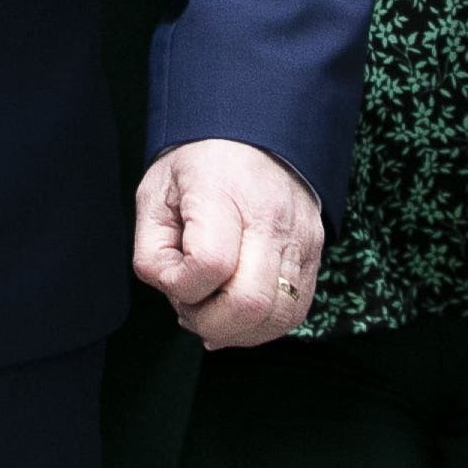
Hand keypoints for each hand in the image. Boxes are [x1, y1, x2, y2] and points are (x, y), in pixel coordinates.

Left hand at [132, 139, 324, 349]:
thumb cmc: (197, 168)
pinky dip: (261, 327)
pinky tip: (235, 314)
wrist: (254, 136)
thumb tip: (176, 295)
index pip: (209, 264)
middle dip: (210, 322)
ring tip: (212, 310)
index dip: (180, 288)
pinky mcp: (314, 254)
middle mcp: (271, 216)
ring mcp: (300, 237)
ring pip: (278, 317)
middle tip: (189, 306)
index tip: (170, 275)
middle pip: (250, 302)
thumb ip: (152, 251)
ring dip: (237, 331)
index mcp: (223, 192)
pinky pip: (294, 313)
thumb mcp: (154, 195)